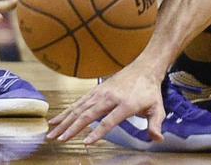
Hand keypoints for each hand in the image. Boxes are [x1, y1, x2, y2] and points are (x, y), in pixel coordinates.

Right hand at [47, 65, 165, 144]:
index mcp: (125, 104)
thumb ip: (155, 124)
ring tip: (52, 132)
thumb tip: (157, 138)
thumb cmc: (150, 91)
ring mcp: (101, 93)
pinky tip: (56, 120)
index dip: (97, 132)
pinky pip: (78, 102)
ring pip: (79, 108)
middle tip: (59, 139)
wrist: (144, 68)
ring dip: (65, 121)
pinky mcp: (96, 91)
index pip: (109, 121)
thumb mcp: (157, 108)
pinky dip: (66, 112)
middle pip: (88, 114)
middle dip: (72, 128)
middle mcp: (110, 97)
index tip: (86, 143)